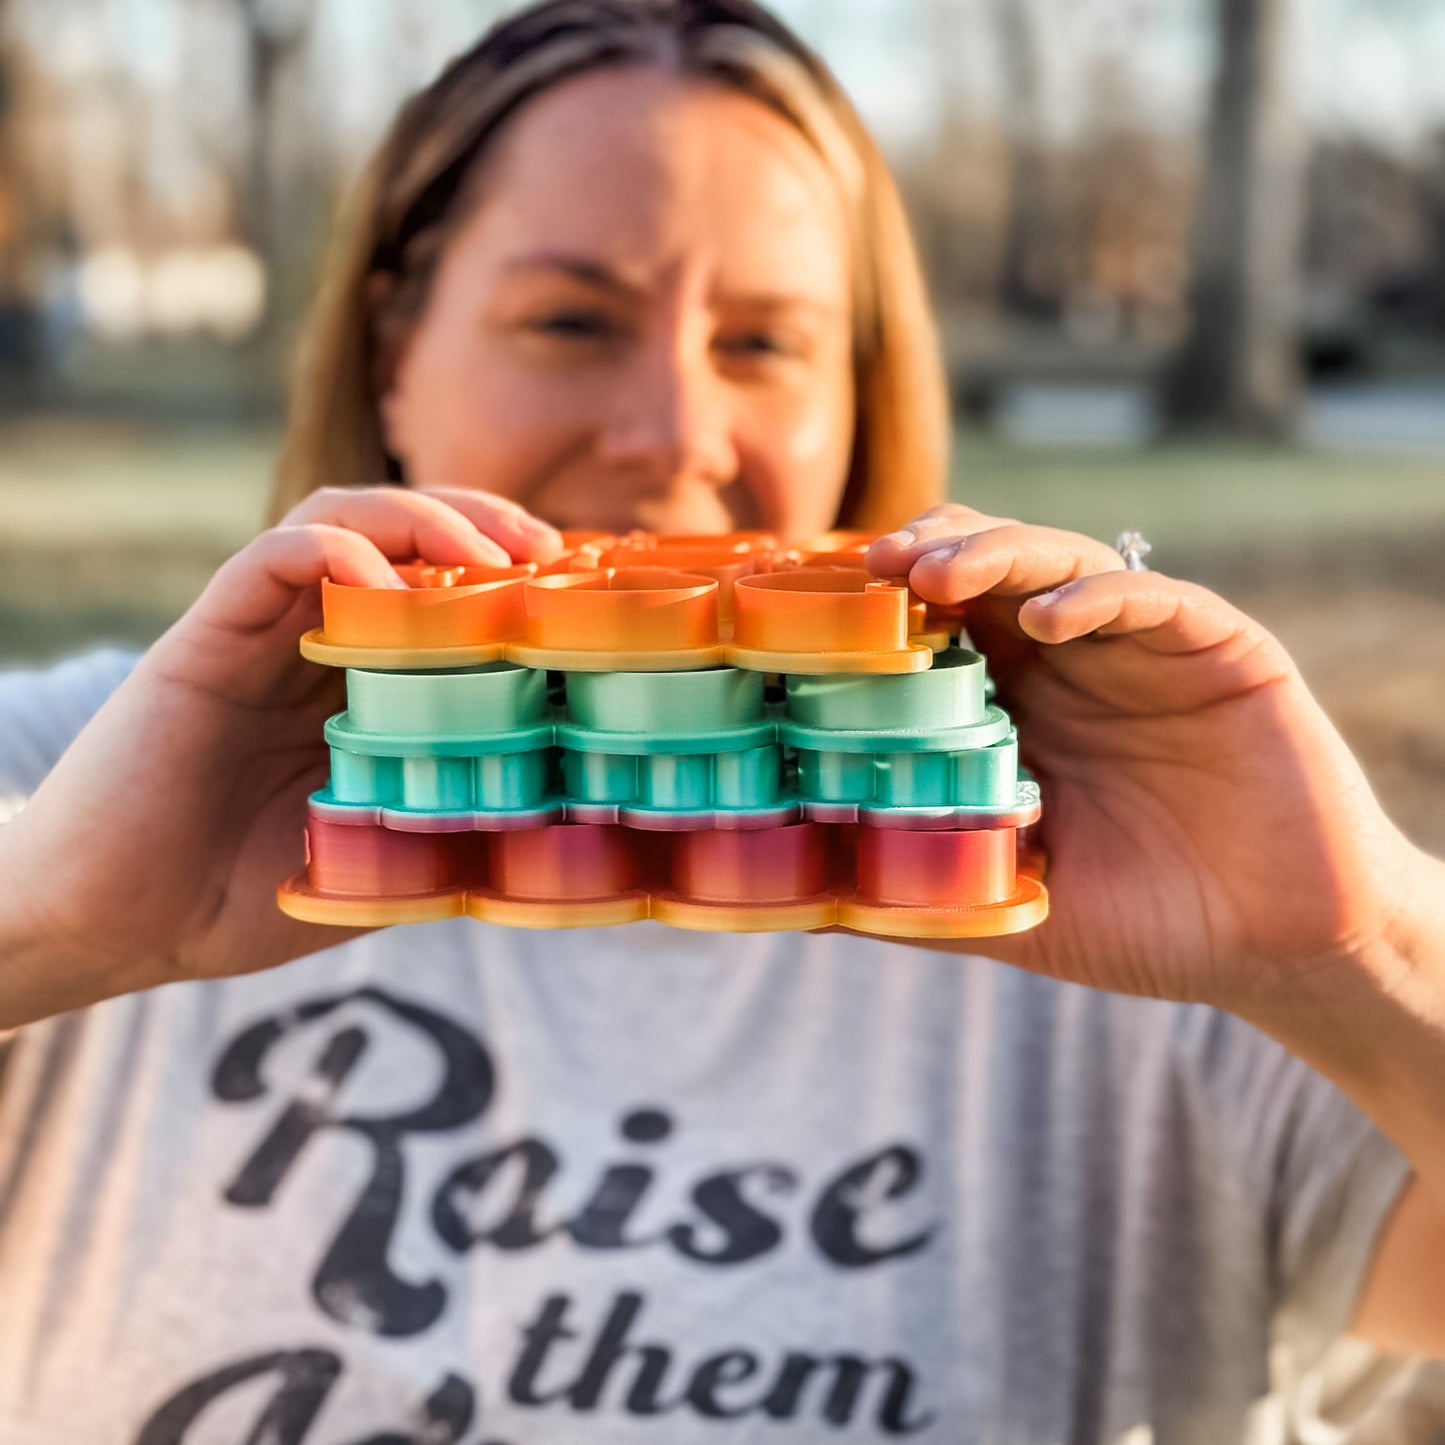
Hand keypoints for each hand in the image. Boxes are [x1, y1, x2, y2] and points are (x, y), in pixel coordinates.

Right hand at [1, 487, 561, 1025]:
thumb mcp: (370, 863)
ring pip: (340, 520)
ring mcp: (256, 635)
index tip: (580, 593)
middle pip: (401, 533)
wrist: (113, 927)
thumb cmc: (235, 899)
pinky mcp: (202, 642)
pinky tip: (387, 583)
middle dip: (484, 524)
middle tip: (553, 554)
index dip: (510, 574)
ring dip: (425, 519)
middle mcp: (308, 641)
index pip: (437, 588)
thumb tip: (550, 837)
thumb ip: (439, 832)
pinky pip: (267, 561)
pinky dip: (334, 551)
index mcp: (351, 681)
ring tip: (492, 553)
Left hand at [864, 503, 1417, 1007]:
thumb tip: (804, 901)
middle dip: (931, 554)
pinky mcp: (1222, 650)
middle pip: (990, 568)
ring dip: (996, 556)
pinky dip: (1098, 596)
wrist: (1278, 951)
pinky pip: (1157, 600)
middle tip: (877, 566)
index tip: (821, 605)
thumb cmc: (1143, 923)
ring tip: (937, 575)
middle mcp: (1074, 661)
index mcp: (1019, 704)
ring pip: (1062, 562)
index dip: (884, 602)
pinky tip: (1049, 618)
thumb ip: (921, 886)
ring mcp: (1144, 648)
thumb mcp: (1010, 904)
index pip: (941, 622)